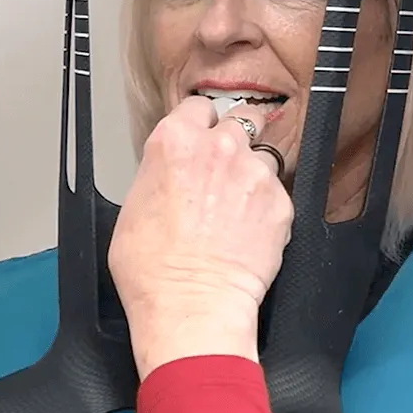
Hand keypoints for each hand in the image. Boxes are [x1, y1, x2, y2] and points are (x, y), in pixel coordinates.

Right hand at [108, 96, 293, 378]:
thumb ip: (157, 174)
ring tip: (238, 204)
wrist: (191, 305)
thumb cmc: (152, 268)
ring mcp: (254, 173)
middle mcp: (218, 147)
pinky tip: (249, 229)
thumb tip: (168, 175)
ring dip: (253, 172)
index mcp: (173, 141)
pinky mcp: (280, 203)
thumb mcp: (131, 206)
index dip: (198, 123)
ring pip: (264, 154)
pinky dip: (267, 206)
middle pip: (240, 119)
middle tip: (225, 166)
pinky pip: (278, 192)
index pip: (197, 106)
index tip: (200, 136)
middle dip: (234, 138)